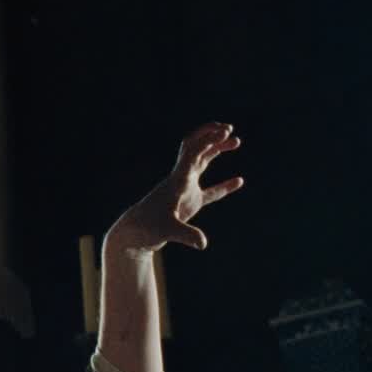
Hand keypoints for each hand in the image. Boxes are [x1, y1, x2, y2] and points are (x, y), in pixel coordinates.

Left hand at [103, 122, 244, 260]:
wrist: (133, 236)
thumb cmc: (146, 229)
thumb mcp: (167, 231)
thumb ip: (186, 235)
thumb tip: (202, 243)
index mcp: (177, 181)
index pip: (193, 153)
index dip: (208, 141)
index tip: (225, 132)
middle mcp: (181, 180)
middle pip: (195, 149)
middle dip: (210, 136)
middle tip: (229, 128)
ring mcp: (185, 191)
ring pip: (202, 163)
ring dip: (216, 150)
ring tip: (237, 141)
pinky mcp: (189, 204)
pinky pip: (210, 192)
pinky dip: (224, 186)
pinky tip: (239, 181)